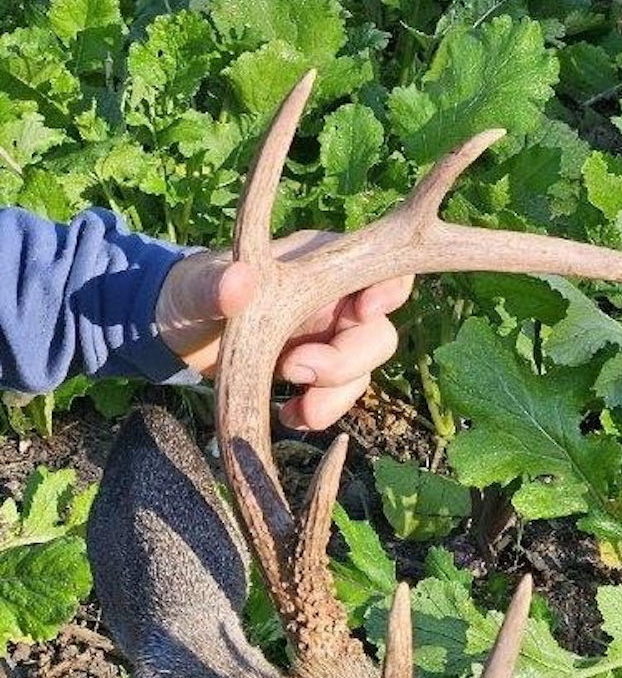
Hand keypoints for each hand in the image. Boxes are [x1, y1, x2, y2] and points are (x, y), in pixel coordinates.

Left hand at [155, 232, 413, 430]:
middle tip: (295, 372)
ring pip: (362, 370)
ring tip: (297, 410)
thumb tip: (239, 282)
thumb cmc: (189, 295)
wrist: (177, 334)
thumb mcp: (196, 289)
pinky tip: (289, 415)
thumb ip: (215, 286)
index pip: (379, 268)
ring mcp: (328, 338)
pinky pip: (339, 396)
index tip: (362, 312)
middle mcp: (333, 300)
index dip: (387, 291)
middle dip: (346, 361)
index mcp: (318, 262)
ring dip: (335, 395)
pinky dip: (320, 411)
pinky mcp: (317, 372)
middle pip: (376, 332)